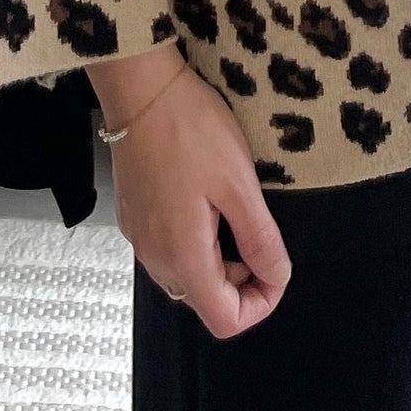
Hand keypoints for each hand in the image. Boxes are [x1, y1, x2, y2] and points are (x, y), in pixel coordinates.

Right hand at [102, 51, 291, 336]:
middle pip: (205, 300)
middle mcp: (155, 258)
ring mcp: (140, 238)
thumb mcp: (240, 184)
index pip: (224, 321)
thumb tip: (277, 277)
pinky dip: (196, 242)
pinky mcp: (134, 217)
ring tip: (234, 213)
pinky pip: (169, 249)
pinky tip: (206, 201)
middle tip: (258, 234)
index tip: (276, 268)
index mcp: (183, 256)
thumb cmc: (191, 129)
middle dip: (241, 281)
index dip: (260, 305)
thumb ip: (260, 239)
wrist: (141, 89)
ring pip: (187, 275)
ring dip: (219, 260)